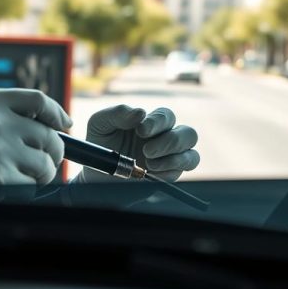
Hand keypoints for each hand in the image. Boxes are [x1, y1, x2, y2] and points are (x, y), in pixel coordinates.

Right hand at [0, 87, 70, 186]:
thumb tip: (42, 127)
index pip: (38, 101)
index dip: (56, 114)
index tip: (64, 125)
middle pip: (48, 135)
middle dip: (51, 151)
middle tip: (44, 161)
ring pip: (44, 164)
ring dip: (39, 173)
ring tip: (20, 176)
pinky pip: (29, 187)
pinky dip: (23, 191)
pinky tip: (4, 188)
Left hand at [77, 105, 198, 182]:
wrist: (95, 172)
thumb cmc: (100, 143)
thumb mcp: (100, 123)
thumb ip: (117, 113)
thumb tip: (140, 112)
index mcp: (151, 122)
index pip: (167, 116)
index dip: (158, 122)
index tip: (141, 130)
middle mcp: (164, 139)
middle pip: (189, 134)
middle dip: (171, 141)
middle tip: (147, 150)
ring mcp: (168, 159)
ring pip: (192, 156)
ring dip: (175, 159)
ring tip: (149, 163)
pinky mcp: (167, 176)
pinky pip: (180, 174)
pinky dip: (168, 172)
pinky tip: (150, 173)